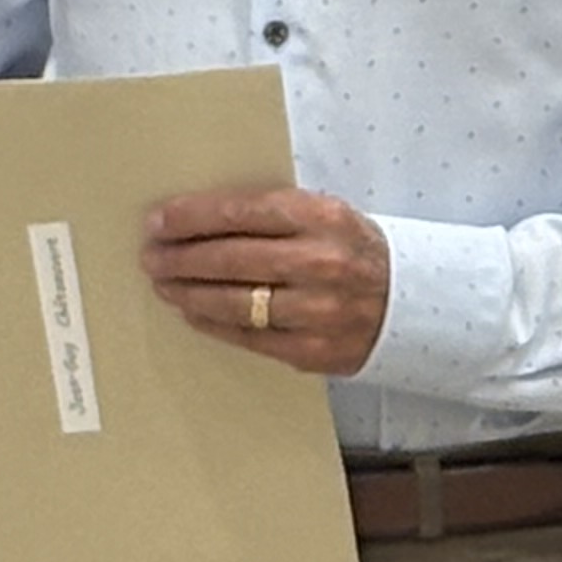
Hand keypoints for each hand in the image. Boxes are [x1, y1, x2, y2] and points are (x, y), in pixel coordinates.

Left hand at [141, 186, 388, 377]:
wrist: (410, 301)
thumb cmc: (354, 251)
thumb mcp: (326, 216)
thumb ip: (274, 215)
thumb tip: (200, 220)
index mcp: (322, 218)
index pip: (242, 212)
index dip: (192, 217)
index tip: (158, 221)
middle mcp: (320, 263)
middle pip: (231, 259)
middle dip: (181, 257)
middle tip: (152, 257)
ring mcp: (317, 311)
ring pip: (234, 303)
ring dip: (190, 293)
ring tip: (165, 285)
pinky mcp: (312, 350)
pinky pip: (249, 337)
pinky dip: (214, 323)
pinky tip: (194, 312)